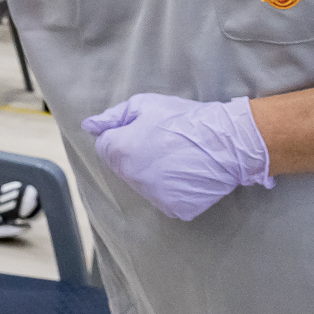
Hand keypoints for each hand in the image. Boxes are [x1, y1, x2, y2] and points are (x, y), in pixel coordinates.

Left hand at [81, 93, 273, 221]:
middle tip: (163, 142)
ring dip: (152, 173)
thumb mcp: (144, 104)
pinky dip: (173, 190)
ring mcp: (154, 196)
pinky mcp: (175, 209)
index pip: (105, 147)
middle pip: (122, 167)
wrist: (225, 141)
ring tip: (177, 157)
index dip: (122, 134)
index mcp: (121, 151)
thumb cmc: (183, 118)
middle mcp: (133, 177)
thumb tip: (89, 126)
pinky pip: (166, 199)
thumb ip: (113, 116)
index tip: (144, 129)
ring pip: (143, 184)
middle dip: (135, 154)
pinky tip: (187, 174)